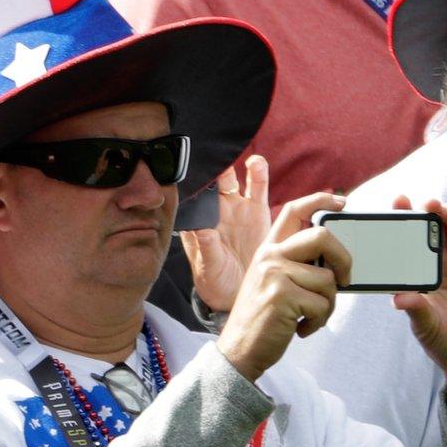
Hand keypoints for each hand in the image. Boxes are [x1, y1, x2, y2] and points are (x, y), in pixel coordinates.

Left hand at [181, 156, 272, 312]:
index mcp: (198, 222)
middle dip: (207, 167)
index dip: (188, 182)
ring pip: (231, 179)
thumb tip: (201, 227)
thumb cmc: (216, 280)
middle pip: (209, 182)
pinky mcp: (257, 210)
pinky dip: (258, 172)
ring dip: (229, 165)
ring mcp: (236, 208)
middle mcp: (215, 211)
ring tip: (231, 154)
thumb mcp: (209, 267)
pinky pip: (258, 186)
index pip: (190, 197)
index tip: (188, 169)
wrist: (239, 292)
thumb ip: (206, 247)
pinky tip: (256, 162)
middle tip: (208, 154)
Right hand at [216, 192, 349, 380]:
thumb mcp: (273, 282)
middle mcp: (270, 256)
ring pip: (327, 279)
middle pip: (322, 236)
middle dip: (344, 259)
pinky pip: (322, 304)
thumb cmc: (262, 318)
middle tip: (345, 279)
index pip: (294, 211)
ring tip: (309, 316)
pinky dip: (318, 322)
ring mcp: (274, 274)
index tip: (342, 204)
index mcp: (268, 249)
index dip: (321, 201)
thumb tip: (334, 259)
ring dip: (328, 305)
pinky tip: (302, 328)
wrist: (239, 349)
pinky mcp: (282, 295)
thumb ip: (295, 265)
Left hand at [388, 197, 446, 440]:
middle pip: (433, 228)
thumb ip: (416, 308)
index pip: (408, 241)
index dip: (404, 221)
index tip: (397, 204)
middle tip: (425, 204)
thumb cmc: (446, 342)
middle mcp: (440, 263)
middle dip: (428, 212)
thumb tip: (398, 298)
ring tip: (446, 212)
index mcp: (419, 273)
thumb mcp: (426, 325)